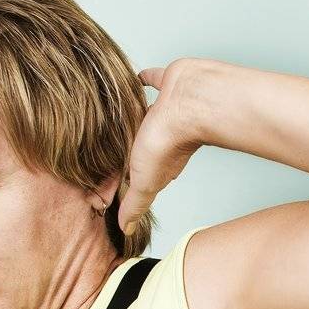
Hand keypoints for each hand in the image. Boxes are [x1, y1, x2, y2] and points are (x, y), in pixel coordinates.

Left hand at [117, 59, 212, 231]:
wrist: (191, 106)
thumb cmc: (171, 144)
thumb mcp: (144, 183)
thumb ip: (136, 204)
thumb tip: (126, 230)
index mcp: (158, 161)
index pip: (141, 170)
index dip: (130, 175)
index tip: (117, 177)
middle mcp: (163, 135)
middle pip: (143, 142)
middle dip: (132, 145)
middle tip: (116, 144)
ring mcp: (166, 110)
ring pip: (148, 114)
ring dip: (137, 115)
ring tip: (122, 113)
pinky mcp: (168, 85)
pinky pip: (154, 80)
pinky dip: (146, 80)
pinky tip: (136, 77)